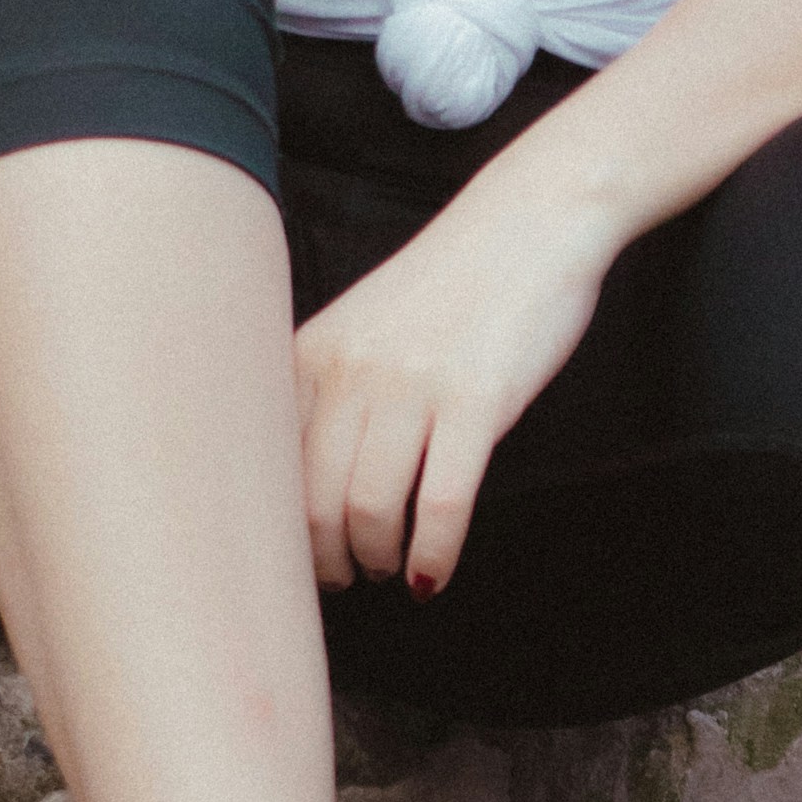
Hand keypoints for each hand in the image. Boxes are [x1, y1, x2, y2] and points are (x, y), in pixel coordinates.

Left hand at [293, 184, 616, 598]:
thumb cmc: (451, 284)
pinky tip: (434, 574)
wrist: (530, 223)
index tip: (297, 560)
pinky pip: (444, 503)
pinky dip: (435, 555)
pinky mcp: (477, 400)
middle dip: (327, 561)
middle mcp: (351, 370)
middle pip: (313, 503)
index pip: (270, 469)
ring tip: (393, 570)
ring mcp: (414, 385)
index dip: (279, 531)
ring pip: (371, 511)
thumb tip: (306, 488)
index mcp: (313, 353)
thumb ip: (329, 390)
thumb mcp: (365, 325)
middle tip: (348, 578)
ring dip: (379, 560)